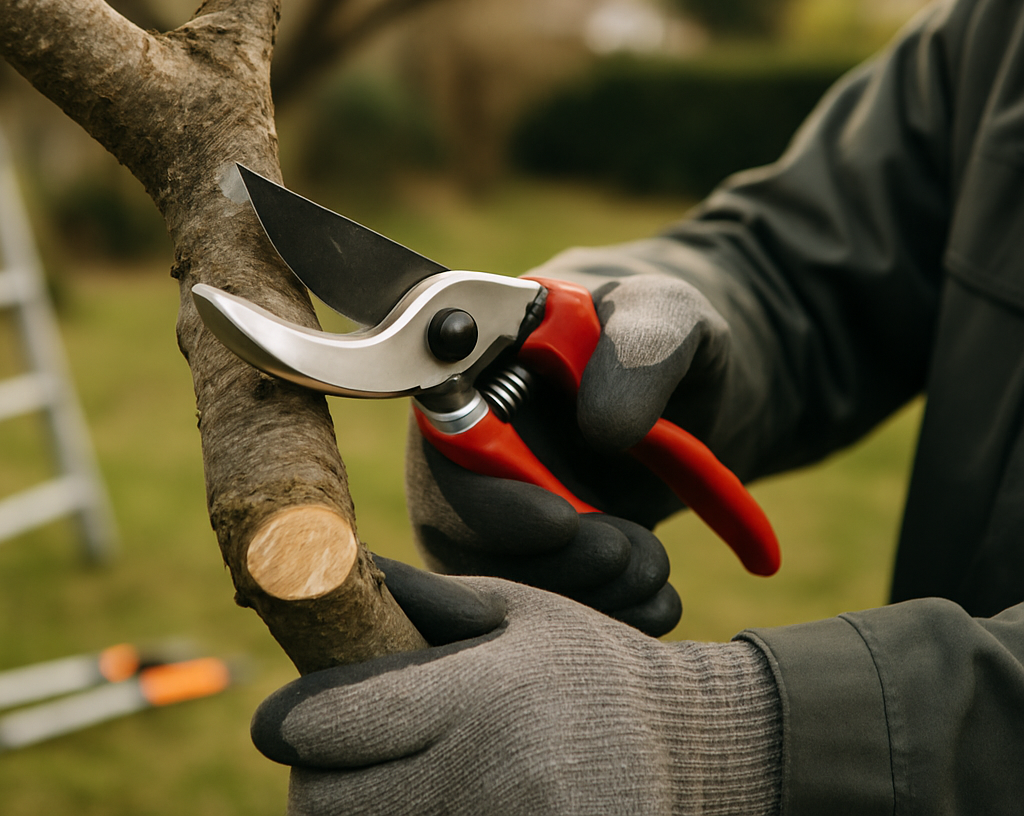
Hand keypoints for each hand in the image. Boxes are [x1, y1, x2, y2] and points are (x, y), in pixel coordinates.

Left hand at [251, 572, 779, 815]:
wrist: (688, 748)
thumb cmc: (590, 664)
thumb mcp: (516, 609)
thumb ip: (423, 597)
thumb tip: (330, 566)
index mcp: (480, 694)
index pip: (332, 724)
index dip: (290, 721)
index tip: (284, 718)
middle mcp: (487, 775)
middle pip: (327, 807)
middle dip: (316, 779)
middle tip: (339, 756)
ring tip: (391, 781)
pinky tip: (431, 803)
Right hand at [405, 271, 731, 635]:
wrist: (699, 388)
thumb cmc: (670, 331)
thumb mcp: (672, 315)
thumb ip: (642, 347)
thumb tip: (599, 427)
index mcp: (480, 367)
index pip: (445, 445)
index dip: (487, 498)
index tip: (561, 522)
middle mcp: (470, 439)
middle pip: (456, 527)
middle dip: (544, 559)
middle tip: (628, 554)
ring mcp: (496, 498)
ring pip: (495, 578)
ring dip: (578, 594)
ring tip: (653, 569)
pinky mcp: (530, 547)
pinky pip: (536, 602)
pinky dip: (597, 615)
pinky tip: (654, 601)